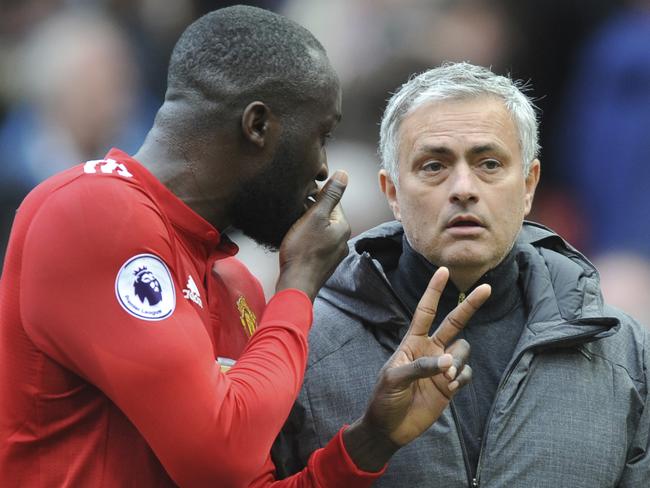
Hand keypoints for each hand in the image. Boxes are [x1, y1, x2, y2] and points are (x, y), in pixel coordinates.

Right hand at [276, 171, 350, 300]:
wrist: (296, 285)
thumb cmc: (303, 251)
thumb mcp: (315, 216)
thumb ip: (330, 195)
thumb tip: (344, 174)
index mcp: (343, 226)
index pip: (332, 201)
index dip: (315, 195)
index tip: (300, 196)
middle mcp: (342, 240)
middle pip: (326, 216)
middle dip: (311, 211)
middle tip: (294, 211)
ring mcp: (333, 254)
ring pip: (321, 230)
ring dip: (308, 225)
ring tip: (293, 226)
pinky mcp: (322, 264)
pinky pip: (316, 244)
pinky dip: (307, 239)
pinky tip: (296, 241)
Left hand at [344, 267, 490, 470]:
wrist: (390, 427)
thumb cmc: (384, 399)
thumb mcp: (395, 379)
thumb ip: (420, 367)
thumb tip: (448, 362)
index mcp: (412, 342)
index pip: (425, 311)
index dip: (433, 291)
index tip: (442, 271)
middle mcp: (430, 349)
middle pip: (454, 322)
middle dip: (469, 305)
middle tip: (486, 288)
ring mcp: (442, 367)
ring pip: (463, 350)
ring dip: (459, 360)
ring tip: (447, 376)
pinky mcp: (451, 385)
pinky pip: (466, 372)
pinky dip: (462, 377)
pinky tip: (451, 387)